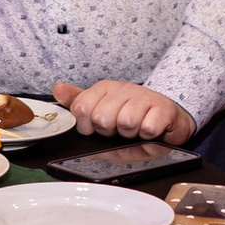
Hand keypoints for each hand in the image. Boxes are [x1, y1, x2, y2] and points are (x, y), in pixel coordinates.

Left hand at [53, 80, 195, 143]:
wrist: (167, 126)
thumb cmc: (132, 125)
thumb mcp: (101, 119)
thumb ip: (79, 107)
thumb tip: (57, 90)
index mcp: (104, 89)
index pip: (81, 108)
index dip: (88, 127)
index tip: (98, 130)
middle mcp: (122, 88)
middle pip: (101, 118)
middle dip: (111, 132)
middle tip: (120, 131)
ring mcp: (143, 96)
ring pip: (125, 122)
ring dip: (131, 134)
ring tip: (136, 131)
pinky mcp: (163, 107)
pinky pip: (147, 128)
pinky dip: (149, 136)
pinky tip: (151, 131)